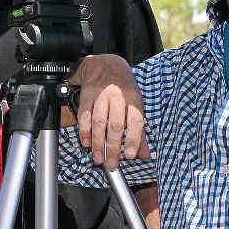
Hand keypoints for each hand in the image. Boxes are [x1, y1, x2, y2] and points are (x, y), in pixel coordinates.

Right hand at [70, 54, 148, 168]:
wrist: (105, 65)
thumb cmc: (123, 88)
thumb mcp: (136, 105)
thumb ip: (139, 131)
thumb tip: (143, 154)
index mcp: (133, 98)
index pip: (135, 120)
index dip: (133, 139)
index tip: (129, 155)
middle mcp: (118, 96)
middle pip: (115, 125)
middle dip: (113, 147)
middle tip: (112, 163)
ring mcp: (101, 95)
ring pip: (99, 122)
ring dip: (98, 142)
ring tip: (98, 158)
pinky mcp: (86, 95)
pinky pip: (84, 115)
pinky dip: (84, 131)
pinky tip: (87, 142)